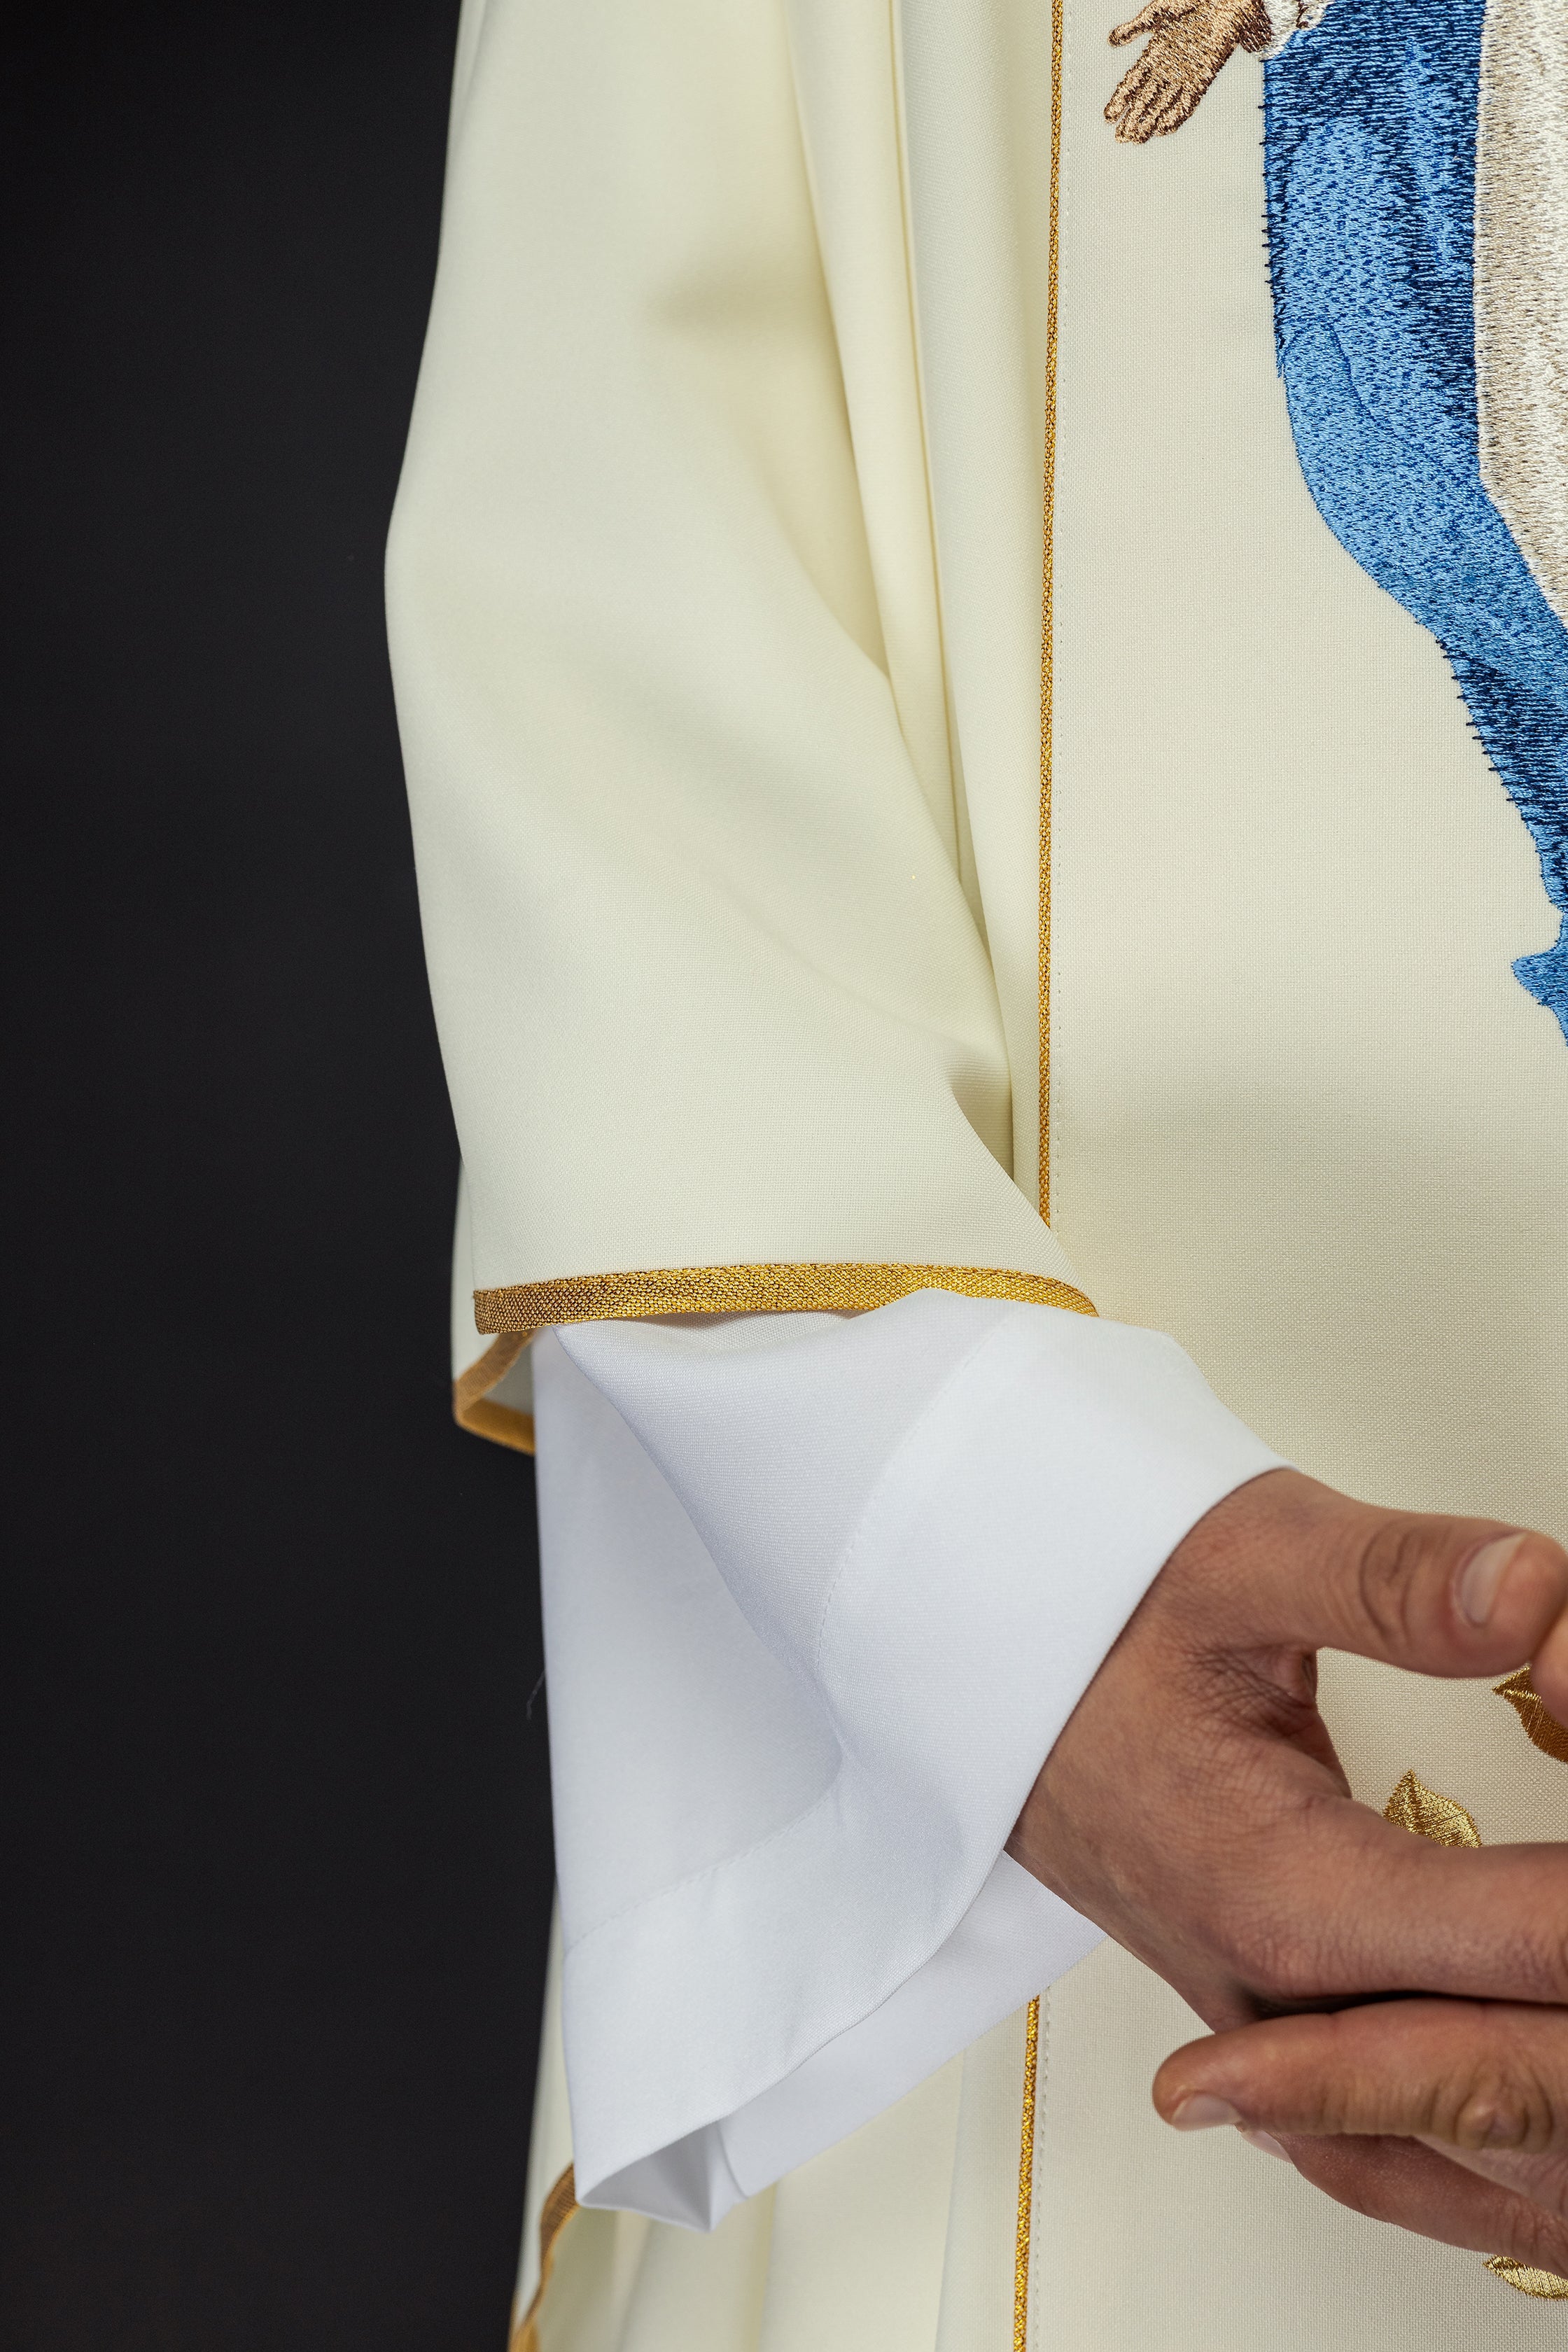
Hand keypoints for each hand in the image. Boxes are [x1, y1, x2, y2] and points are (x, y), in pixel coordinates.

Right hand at [1007, 1466, 1567, 2268]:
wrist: (958, 1657)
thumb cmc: (1083, 1603)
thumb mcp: (1240, 1553)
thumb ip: (1400, 1581)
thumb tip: (1545, 1594)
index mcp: (1277, 1885)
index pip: (1523, 1937)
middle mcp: (1273, 1990)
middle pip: (1503, 2055)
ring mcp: (1259, 2023)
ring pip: (1446, 2123)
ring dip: (1545, 2097)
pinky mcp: (1257, 2017)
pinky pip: (1387, 2125)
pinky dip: (1480, 2140)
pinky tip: (1534, 2138)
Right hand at [1105, 0, 1271, 142]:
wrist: (1224, 2)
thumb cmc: (1191, 1)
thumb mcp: (1159, 12)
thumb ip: (1136, 27)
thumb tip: (1111, 40)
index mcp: (1153, 55)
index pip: (1132, 83)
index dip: (1119, 101)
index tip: (1108, 118)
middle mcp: (1166, 70)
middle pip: (1145, 100)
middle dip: (1132, 119)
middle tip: (1121, 138)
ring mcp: (1183, 77)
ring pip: (1163, 106)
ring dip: (1150, 124)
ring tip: (1137, 139)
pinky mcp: (1202, 79)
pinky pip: (1187, 104)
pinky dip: (1175, 117)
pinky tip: (1162, 130)